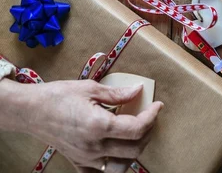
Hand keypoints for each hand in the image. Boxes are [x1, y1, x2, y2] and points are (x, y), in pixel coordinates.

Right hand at [11, 79, 162, 170]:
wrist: (32, 111)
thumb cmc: (59, 96)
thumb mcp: (90, 88)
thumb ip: (117, 93)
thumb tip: (138, 91)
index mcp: (99, 125)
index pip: (136, 128)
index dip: (152, 116)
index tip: (158, 105)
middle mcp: (95, 147)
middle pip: (134, 149)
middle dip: (148, 131)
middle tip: (150, 116)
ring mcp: (87, 158)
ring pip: (122, 165)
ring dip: (135, 150)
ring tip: (138, 132)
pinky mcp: (79, 163)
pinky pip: (102, 172)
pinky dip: (116, 164)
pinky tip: (118, 150)